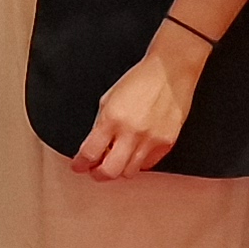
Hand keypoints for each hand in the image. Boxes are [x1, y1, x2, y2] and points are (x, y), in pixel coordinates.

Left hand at [75, 46, 203, 178]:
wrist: (170, 73)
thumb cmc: (140, 81)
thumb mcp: (109, 99)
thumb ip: (100, 125)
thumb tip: (94, 148)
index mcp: (112, 119)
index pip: (90, 152)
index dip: (80, 164)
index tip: (78, 166)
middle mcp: (132, 132)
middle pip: (110, 171)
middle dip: (98, 174)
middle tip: (94, 171)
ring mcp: (151, 140)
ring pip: (129, 172)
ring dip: (119, 169)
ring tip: (115, 160)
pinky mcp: (166, 144)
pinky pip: (148, 164)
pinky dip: (137, 162)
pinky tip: (134, 153)